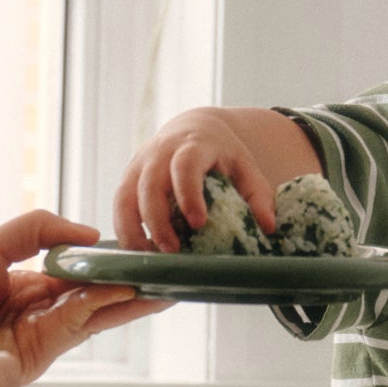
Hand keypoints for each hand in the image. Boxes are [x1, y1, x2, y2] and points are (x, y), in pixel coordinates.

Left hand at [0, 210, 160, 383]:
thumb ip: (37, 231)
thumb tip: (88, 234)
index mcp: (17, 286)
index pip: (73, 274)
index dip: (104, 263)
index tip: (137, 252)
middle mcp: (30, 314)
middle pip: (91, 296)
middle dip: (128, 285)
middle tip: (168, 272)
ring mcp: (34, 337)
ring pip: (92, 313)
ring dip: (128, 299)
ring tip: (166, 285)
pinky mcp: (33, 355)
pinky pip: (76, 324)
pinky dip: (104, 307)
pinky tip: (130, 292)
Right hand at [113, 108, 279, 250]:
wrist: (193, 128)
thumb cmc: (222, 154)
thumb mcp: (245, 167)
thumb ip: (258, 195)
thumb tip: (268, 227)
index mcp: (193, 145)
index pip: (185, 166)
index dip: (189, 193)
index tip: (198, 223)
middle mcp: (160, 152)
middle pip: (150, 185)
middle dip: (158, 221)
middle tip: (171, 251)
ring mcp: (139, 164)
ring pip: (125, 197)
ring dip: (133, 230)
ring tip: (148, 258)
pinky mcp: (127, 178)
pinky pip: (119, 205)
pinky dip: (124, 230)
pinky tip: (137, 252)